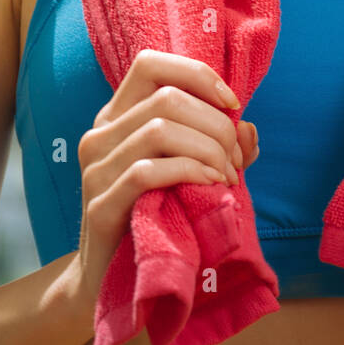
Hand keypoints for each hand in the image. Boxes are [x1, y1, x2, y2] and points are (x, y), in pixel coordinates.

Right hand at [69, 49, 258, 322]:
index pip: (151, 64)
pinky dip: (190, 171)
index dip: (197, 74)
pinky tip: (212, 186)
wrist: (112, 281)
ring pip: (159, 129)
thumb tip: (248, 129)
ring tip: (228, 176)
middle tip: (237, 160)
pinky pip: (147, 171)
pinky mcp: (99, 205)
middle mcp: (100, 134)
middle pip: (167, 98)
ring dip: (208, 149)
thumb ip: (221, 147)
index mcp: (118, 116)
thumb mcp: (193, 173)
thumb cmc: (159, 217)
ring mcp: (95, 169)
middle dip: (216, 124)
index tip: (232, 104)